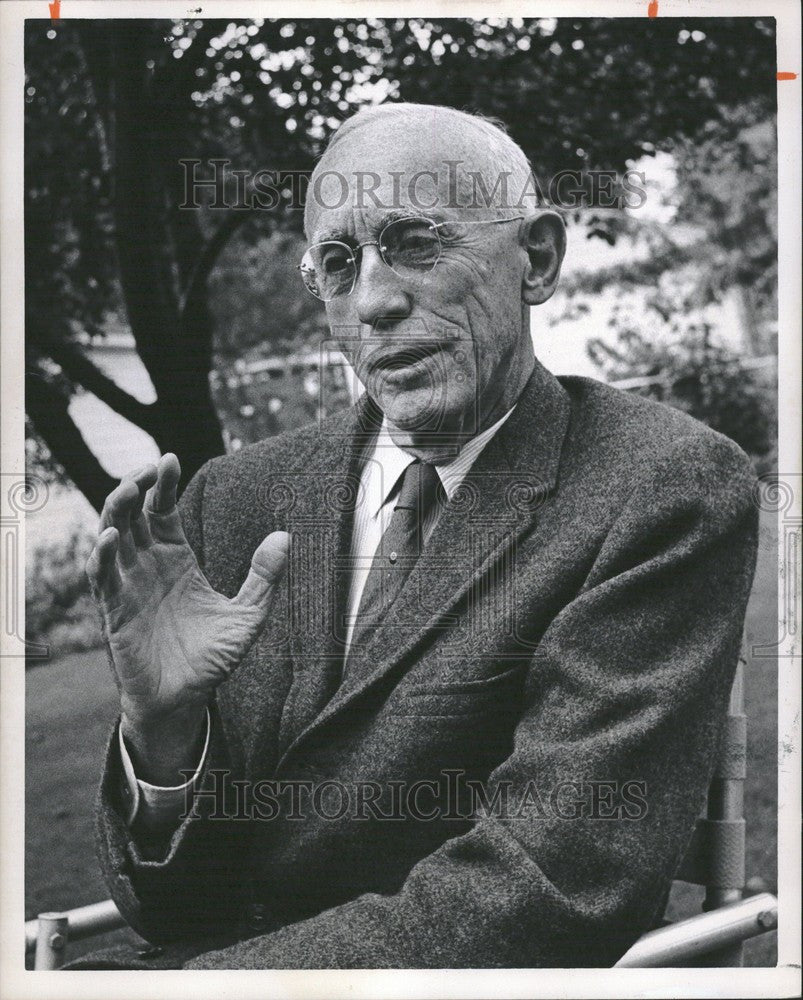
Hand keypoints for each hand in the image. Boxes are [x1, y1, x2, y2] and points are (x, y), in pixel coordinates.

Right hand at [87, 453, 288, 781]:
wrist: (186, 701)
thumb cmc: (212, 659)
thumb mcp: (248, 616)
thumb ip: (264, 577)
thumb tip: (285, 537)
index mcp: (177, 560)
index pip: (163, 511)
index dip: (162, 485)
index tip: (170, 459)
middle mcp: (148, 567)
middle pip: (133, 515)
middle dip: (136, 488)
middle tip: (148, 468)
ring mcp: (129, 587)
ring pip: (111, 538)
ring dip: (115, 512)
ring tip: (128, 490)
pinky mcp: (115, 613)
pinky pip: (103, 579)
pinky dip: (102, 557)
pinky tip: (110, 538)